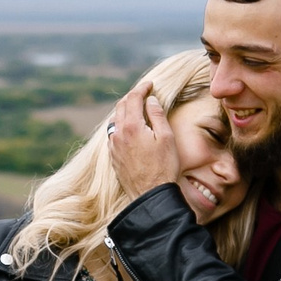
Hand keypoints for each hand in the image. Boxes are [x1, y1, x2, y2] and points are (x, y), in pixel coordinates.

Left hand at [106, 82, 178, 196]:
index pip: (133, 98)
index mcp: (131, 126)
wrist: (150, 195)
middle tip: (144, 93)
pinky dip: (121, 124)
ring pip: (115, 119)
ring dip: (125, 110)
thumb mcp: (166, 137)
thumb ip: (157, 115)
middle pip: (121, 106)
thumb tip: (150, 100)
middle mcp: (118, 134)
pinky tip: (130, 127)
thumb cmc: (163, 167)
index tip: (150, 84)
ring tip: (137, 108)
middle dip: (132, 97)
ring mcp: (113, 146)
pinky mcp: (113, 157)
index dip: (142, 88)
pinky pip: (113, 133)